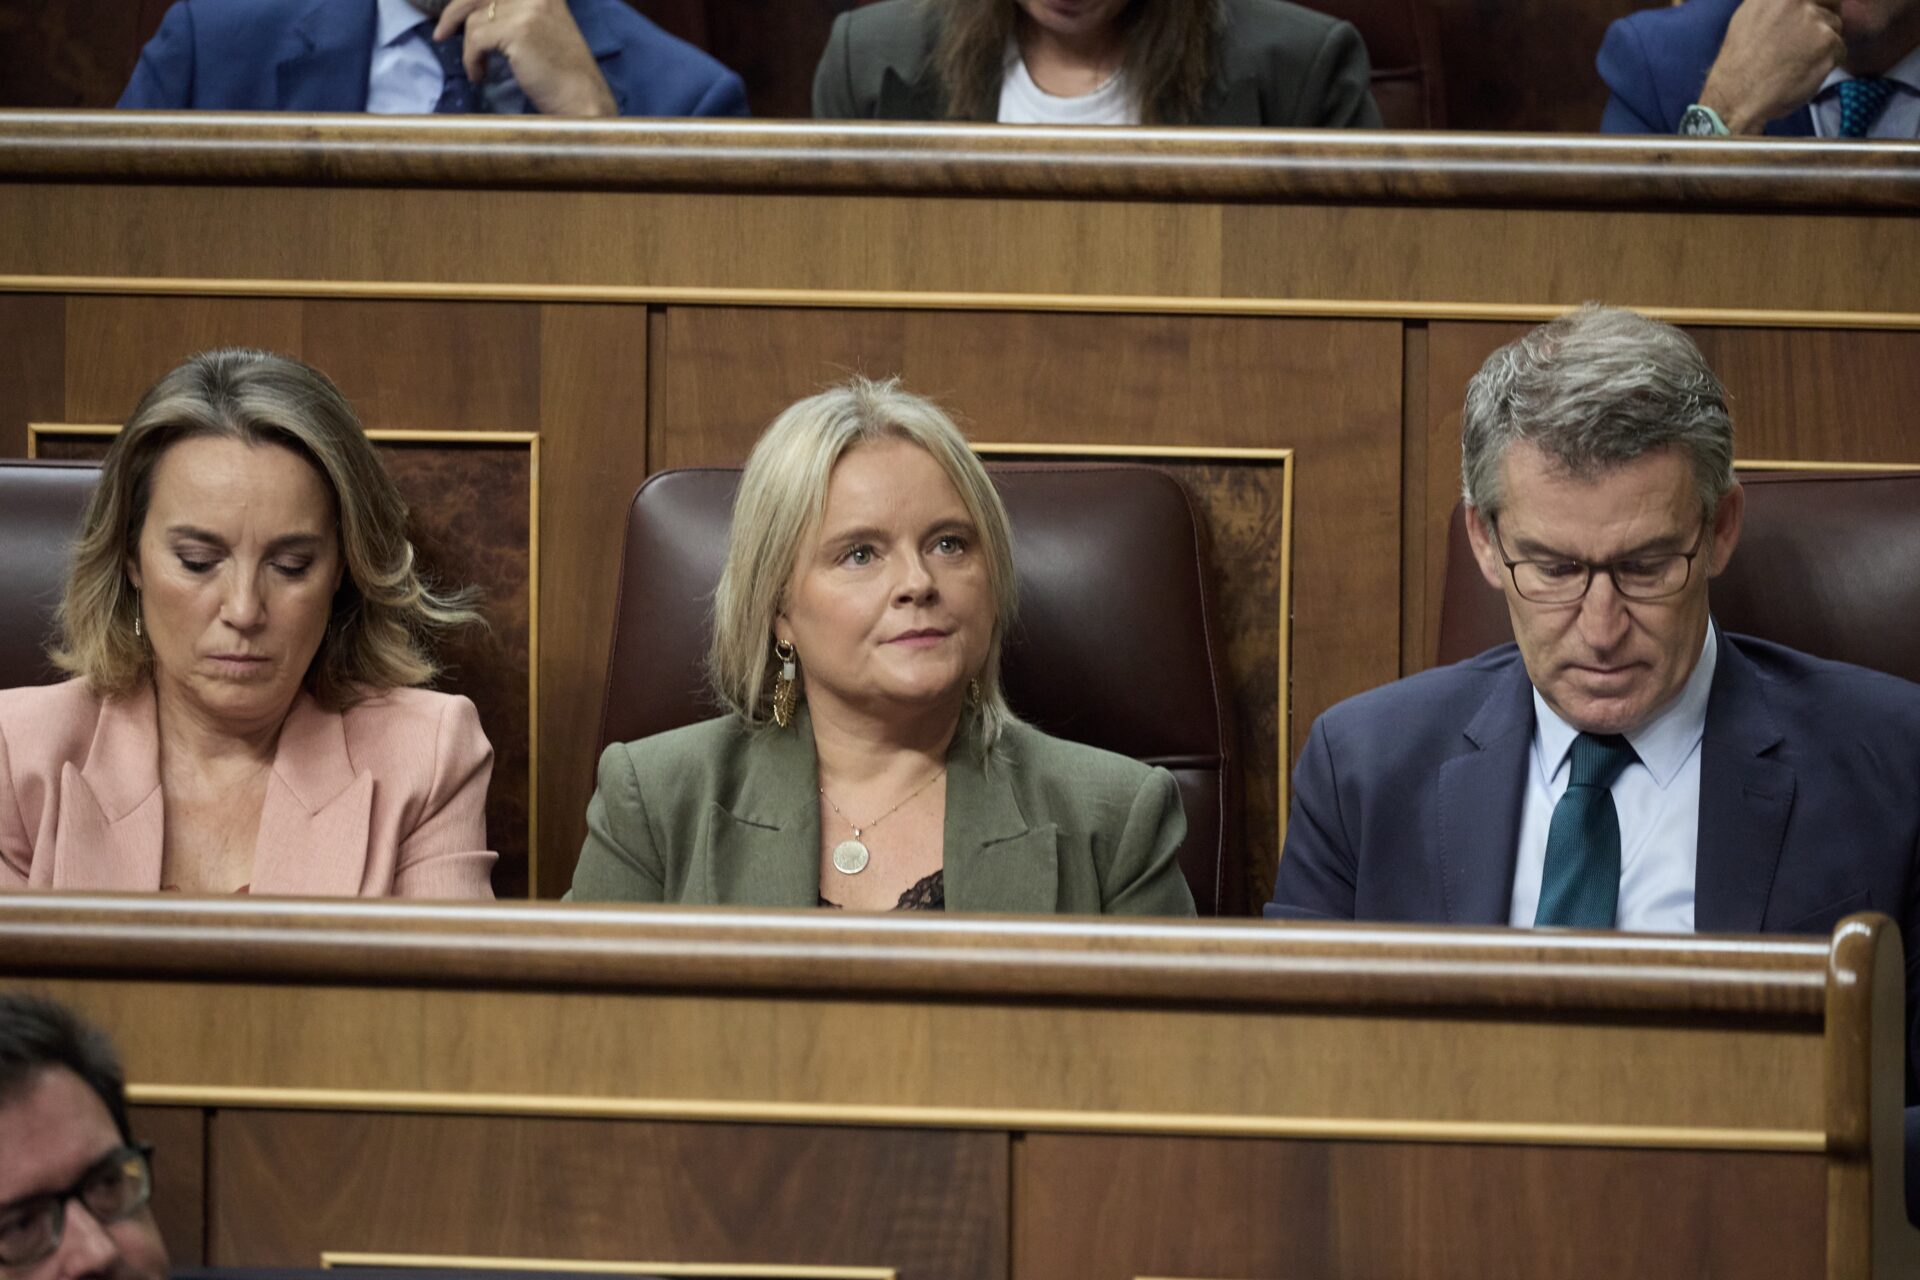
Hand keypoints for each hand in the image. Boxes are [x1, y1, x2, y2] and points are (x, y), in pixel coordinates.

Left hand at [435, 0, 617, 117]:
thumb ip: (517, 15)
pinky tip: (480, 76)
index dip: (470, 1)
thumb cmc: (564, 75)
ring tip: (478, 69)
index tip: (455, 16)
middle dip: (454, 13)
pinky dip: (472, 61)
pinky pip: (476, 40)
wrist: (583, 100)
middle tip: (441, 34)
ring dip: (469, 48)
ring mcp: (527, 9)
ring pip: (474, 20)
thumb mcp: (543, 30)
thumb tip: (479, 12)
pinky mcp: (517, 30)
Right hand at [1698, 0, 1844, 133]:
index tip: (1813, 15)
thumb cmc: (1739, 62)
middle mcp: (1798, 1)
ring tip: (1797, 61)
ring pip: (1836, 28)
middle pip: (1832, 4)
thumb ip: (1776, 4)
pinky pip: (1839, 50)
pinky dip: (1827, 63)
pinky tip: (1804, 72)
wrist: (1737, 96)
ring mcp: (1816, 21)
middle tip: (1806, 42)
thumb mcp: (1748, 17)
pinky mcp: (1828, 43)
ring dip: (1824, 44)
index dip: (1818, 4)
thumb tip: (1796, 4)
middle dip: (1825, 20)